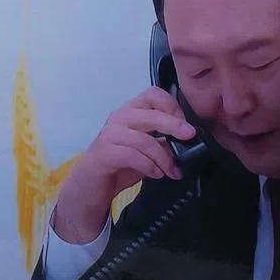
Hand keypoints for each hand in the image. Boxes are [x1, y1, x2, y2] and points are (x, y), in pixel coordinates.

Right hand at [51, 86, 196, 244]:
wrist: (89, 185)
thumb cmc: (119, 165)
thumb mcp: (146, 152)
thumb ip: (163, 143)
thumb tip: (187, 142)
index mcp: (130, 112)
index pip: (152, 94)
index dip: (171, 106)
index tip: (184, 125)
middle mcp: (119, 118)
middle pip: (151, 113)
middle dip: (173, 125)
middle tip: (190, 137)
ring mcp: (110, 135)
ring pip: (144, 139)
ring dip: (163, 158)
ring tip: (172, 171)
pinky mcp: (104, 153)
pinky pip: (133, 156)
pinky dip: (149, 166)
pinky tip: (156, 174)